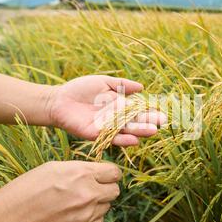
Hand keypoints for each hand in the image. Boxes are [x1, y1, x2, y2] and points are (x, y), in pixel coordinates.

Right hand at [0, 161, 120, 221]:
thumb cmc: (21, 193)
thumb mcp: (49, 169)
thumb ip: (77, 170)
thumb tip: (94, 173)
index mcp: (80, 174)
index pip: (114, 172)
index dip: (108, 173)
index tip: (103, 175)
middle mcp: (87, 195)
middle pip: (114, 191)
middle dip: (105, 188)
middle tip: (90, 189)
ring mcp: (85, 217)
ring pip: (105, 208)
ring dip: (96, 205)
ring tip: (73, 204)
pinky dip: (89, 220)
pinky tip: (71, 217)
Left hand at [47, 75, 165, 145]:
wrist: (59, 100)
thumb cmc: (80, 89)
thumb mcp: (103, 82)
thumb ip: (121, 84)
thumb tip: (142, 87)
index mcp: (119, 105)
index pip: (138, 110)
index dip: (149, 112)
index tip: (162, 113)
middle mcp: (116, 118)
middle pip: (135, 121)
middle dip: (148, 122)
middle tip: (162, 122)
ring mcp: (107, 128)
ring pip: (126, 131)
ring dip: (139, 132)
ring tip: (152, 131)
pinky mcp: (96, 135)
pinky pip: (111, 138)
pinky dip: (123, 139)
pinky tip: (134, 139)